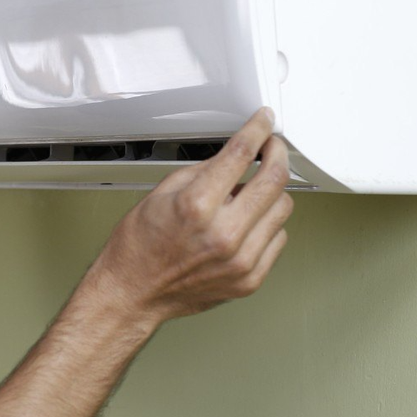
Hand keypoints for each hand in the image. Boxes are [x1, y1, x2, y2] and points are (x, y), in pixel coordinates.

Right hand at [80, 107, 293, 327]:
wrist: (133, 293)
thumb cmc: (140, 248)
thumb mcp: (162, 194)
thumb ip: (204, 171)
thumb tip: (235, 156)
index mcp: (197, 206)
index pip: (241, 154)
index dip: (258, 130)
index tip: (264, 122)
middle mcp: (223, 234)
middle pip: (275, 179)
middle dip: (276, 155)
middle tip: (270, 150)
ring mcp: (240, 260)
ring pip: (283, 208)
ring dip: (271, 193)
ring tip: (249, 195)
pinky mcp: (250, 279)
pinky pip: (278, 238)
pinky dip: (267, 225)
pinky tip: (247, 224)